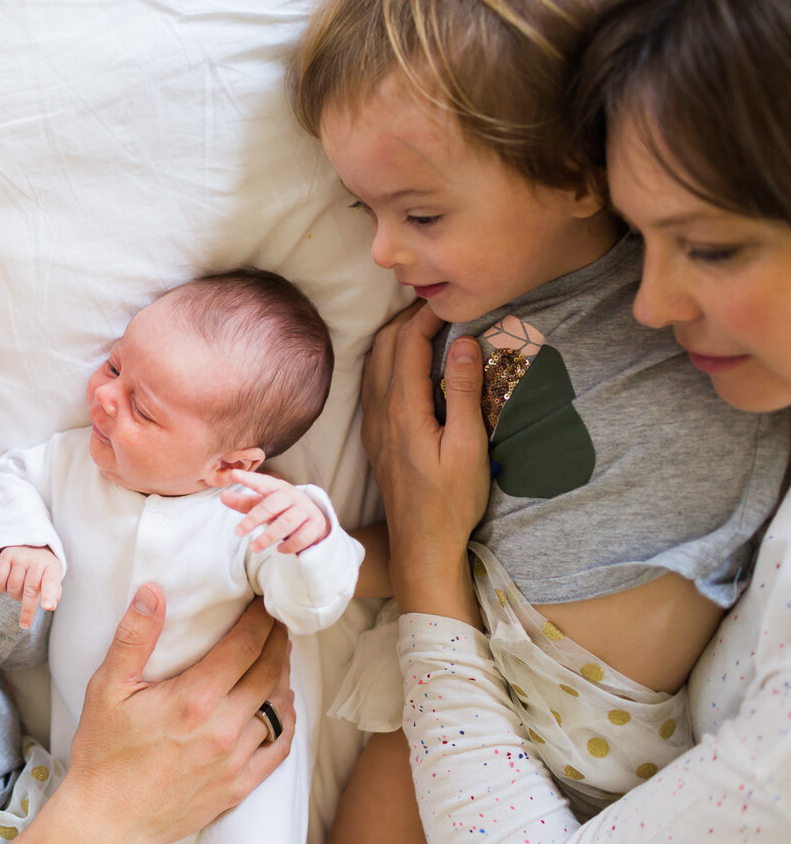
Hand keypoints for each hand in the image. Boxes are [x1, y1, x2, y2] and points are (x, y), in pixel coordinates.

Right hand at [0, 546, 61, 628]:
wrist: (29, 544)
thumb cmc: (42, 568)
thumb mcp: (52, 577)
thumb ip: (53, 592)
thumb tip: (51, 606)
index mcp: (51, 567)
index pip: (51, 582)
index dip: (49, 595)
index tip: (47, 607)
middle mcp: (36, 561)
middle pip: (30, 590)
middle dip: (27, 610)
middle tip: (25, 624)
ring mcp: (20, 557)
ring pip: (13, 587)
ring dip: (14, 595)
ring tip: (19, 590)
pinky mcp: (5, 557)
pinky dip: (1, 588)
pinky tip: (7, 584)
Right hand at [56, 588, 292, 843]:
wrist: (107, 821)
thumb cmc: (104, 752)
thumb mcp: (107, 688)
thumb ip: (134, 638)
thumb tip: (152, 592)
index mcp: (194, 700)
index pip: (245, 645)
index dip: (260, 618)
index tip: (265, 601)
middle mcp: (222, 729)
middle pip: (269, 672)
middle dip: (277, 640)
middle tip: (278, 621)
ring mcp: (234, 761)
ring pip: (278, 708)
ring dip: (282, 677)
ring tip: (278, 657)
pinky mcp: (238, 786)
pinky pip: (278, 748)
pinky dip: (284, 721)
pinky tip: (279, 706)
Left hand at [221, 470, 328, 553]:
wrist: (313, 520)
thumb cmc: (282, 510)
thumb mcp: (263, 504)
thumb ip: (243, 502)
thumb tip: (223, 496)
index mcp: (278, 488)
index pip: (262, 482)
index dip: (249, 478)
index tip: (234, 474)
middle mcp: (293, 496)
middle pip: (272, 505)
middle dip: (254, 519)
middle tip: (238, 532)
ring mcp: (306, 510)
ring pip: (286, 523)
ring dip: (268, 537)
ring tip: (253, 548)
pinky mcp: (316, 525)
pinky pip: (301, 537)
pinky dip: (289, 545)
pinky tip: (279, 549)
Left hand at [360, 302, 488, 622]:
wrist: (421, 544)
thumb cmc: (452, 500)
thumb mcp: (469, 446)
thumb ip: (463, 392)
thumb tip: (464, 342)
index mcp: (403, 409)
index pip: (407, 343)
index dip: (428, 314)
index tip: (454, 300)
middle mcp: (380, 411)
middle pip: (385, 345)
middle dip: (410, 317)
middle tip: (442, 304)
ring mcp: (374, 423)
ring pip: (375, 361)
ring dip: (397, 336)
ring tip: (429, 324)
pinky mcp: (376, 434)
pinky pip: (374, 381)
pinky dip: (391, 358)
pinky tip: (409, 360)